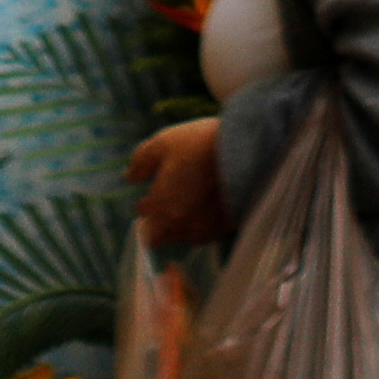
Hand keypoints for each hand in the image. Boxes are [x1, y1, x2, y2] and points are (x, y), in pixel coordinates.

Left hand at [130, 117, 229, 245]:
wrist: (249, 150)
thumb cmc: (200, 144)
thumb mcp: (163, 143)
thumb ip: (140, 162)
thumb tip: (129, 177)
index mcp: (161, 207)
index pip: (144, 223)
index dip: (147, 207)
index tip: (155, 193)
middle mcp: (180, 225)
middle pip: (164, 235)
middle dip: (163, 220)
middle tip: (173, 197)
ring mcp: (205, 230)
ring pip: (186, 234)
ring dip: (184, 222)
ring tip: (193, 198)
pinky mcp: (226, 228)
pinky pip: (207, 231)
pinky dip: (204, 221)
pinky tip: (210, 202)